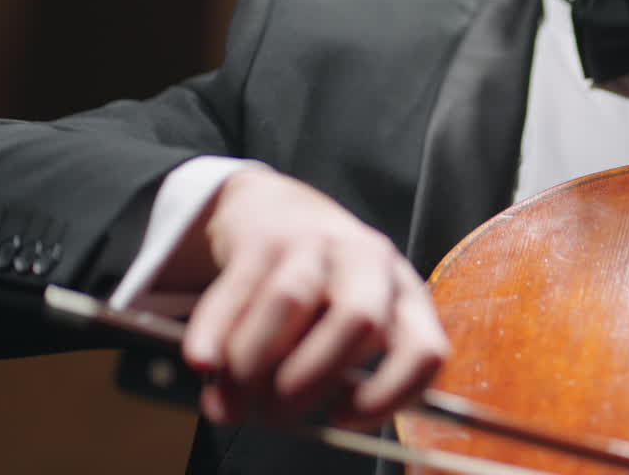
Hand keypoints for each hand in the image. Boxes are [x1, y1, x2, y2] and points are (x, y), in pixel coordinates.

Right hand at [168, 169, 447, 425]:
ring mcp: (319, 241)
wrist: (274, 209)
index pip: (424, 351)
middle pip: (359, 321)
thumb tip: (281, 418)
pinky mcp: (265, 235)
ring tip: (231, 398)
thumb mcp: (346, 327)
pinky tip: (203, 362)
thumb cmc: (318, 289)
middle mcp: (371, 263)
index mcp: (405, 297)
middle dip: (311, 379)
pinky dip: (216, 332)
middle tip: (274, 412)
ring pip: (292, 300)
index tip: (343, 417)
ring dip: (254, 362)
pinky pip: (239, 288)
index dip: (390, 393)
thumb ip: (330, 376)